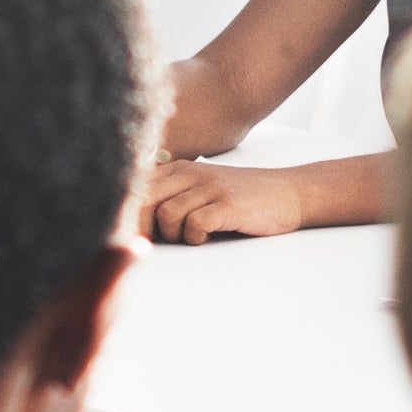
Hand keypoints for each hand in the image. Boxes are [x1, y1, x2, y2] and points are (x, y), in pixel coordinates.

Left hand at [141, 157, 312, 243]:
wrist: (287, 192)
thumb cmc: (239, 197)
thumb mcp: (200, 187)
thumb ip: (168, 196)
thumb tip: (130, 222)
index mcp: (177, 169)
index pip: (134, 186)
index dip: (124, 213)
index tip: (128, 233)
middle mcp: (190, 173)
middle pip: (142, 199)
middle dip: (140, 227)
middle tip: (152, 243)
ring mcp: (210, 188)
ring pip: (166, 215)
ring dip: (172, 235)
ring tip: (188, 237)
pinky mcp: (228, 205)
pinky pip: (195, 224)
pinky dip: (195, 238)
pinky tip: (205, 237)